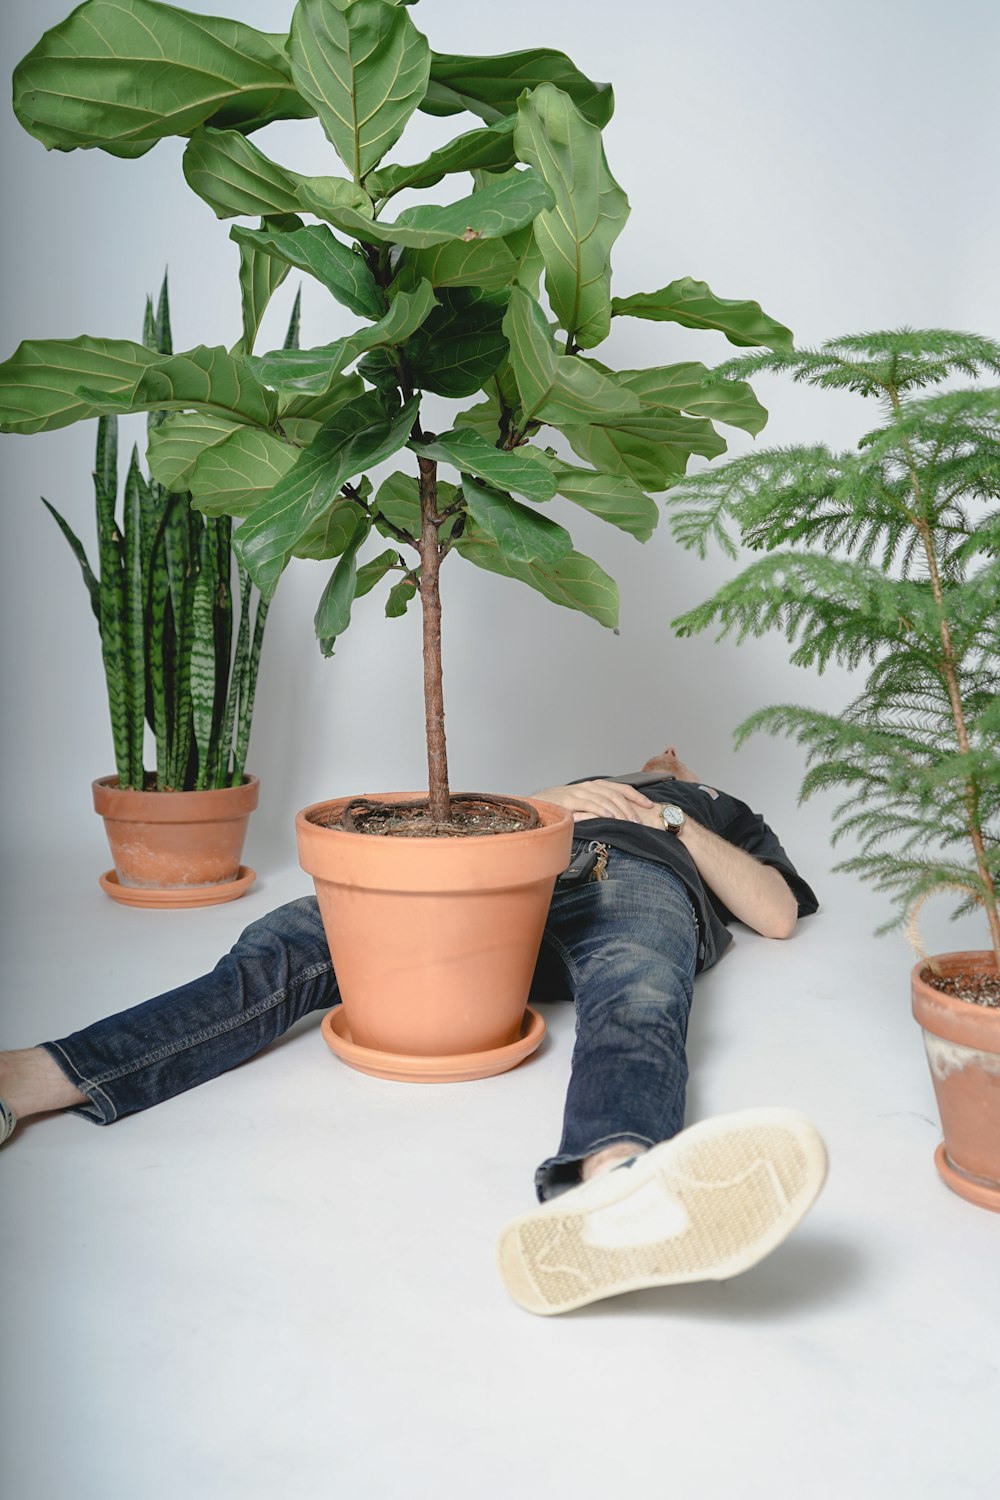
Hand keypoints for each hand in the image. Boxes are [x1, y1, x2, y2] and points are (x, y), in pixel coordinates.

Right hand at [532, 780, 654, 822]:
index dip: (637, 796)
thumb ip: (602, 806)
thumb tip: (623, 816)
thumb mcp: (586, 803)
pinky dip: (601, 810)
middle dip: (630, 807)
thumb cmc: (565, 806)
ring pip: (605, 799)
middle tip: (639, 820)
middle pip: (616, 794)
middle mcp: (590, 786)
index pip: (621, 788)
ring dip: (619, 811)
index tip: (649, 806)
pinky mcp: (569, 801)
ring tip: (629, 821)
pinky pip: (589, 804)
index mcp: (597, 786)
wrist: (540, 804)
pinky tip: (610, 816)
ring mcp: (579, 793)